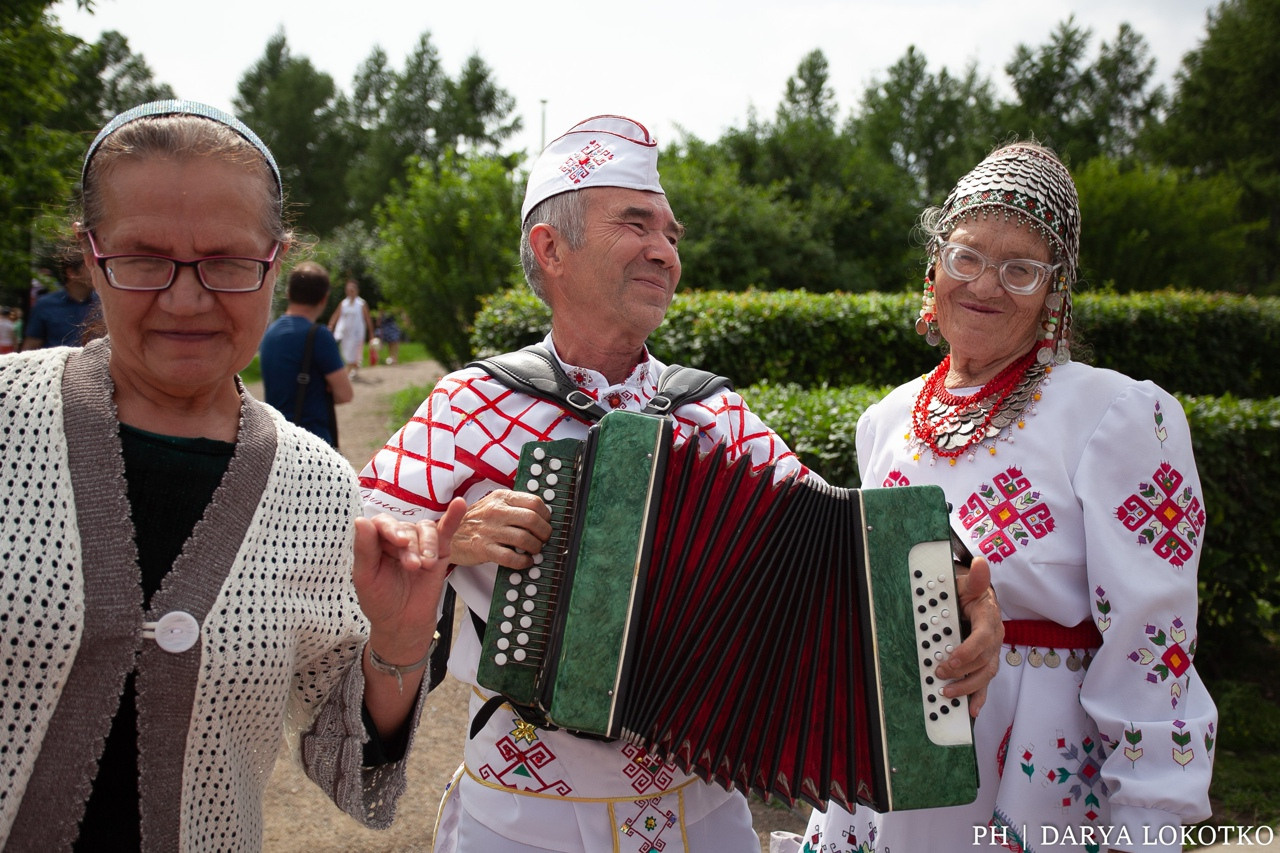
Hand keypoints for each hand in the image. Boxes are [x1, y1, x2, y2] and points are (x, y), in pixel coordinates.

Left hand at [352, 499, 466, 658]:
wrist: (402, 624)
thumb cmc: (380, 601)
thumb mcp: (365, 577)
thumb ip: (364, 549)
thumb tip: (361, 519)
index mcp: (377, 541)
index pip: (383, 523)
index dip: (391, 529)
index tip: (399, 542)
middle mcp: (400, 538)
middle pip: (406, 528)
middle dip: (410, 547)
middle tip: (411, 567)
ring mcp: (420, 544)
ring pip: (426, 530)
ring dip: (426, 545)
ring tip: (424, 566)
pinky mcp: (440, 551)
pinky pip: (446, 529)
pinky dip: (453, 517)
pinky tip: (459, 504)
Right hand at [450, 489, 551, 567]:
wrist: (447, 533)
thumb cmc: (475, 521)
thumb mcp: (493, 503)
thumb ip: (514, 506)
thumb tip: (542, 515)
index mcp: (501, 497)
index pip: (535, 502)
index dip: (546, 515)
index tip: (546, 523)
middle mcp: (496, 511)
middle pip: (533, 520)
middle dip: (544, 533)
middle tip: (544, 539)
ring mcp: (489, 530)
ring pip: (525, 539)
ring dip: (535, 548)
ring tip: (534, 550)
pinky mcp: (483, 548)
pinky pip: (511, 557)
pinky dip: (523, 562)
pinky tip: (525, 561)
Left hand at [935, 555, 1002, 715]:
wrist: (978, 597)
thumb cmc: (970, 591)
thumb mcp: (969, 583)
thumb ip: (975, 578)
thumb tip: (980, 564)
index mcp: (989, 619)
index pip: (983, 639)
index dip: (968, 651)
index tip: (950, 659)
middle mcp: (994, 639)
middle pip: (983, 661)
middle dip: (961, 671)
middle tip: (939, 674)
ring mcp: (991, 652)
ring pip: (984, 675)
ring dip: (967, 688)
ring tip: (948, 694)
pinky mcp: (985, 662)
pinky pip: (985, 683)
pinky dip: (979, 698)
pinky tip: (971, 711)